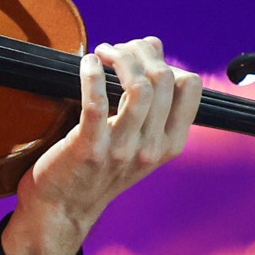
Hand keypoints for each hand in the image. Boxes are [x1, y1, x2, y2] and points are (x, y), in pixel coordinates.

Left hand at [4, 37, 202, 254]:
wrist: (64, 208)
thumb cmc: (99, 167)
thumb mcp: (138, 140)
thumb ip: (151, 100)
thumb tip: (154, 46)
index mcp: (170, 144)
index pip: (190, 86)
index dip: (166, 60)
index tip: (140, 57)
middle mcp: (152, 148)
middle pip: (163, 78)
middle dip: (139, 52)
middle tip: (115, 50)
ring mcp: (122, 150)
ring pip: (139, 87)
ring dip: (120, 58)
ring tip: (102, 53)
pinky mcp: (90, 148)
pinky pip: (97, 103)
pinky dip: (92, 75)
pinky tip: (87, 63)